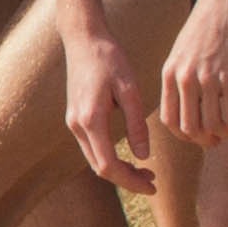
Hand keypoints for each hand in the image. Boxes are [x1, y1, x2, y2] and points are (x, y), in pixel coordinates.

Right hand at [64, 15, 159, 191]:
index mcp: (91, 120)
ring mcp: (73, 122)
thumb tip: (143, 157)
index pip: (108, 165)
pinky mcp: (75, 118)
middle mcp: (77, 125)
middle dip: (126, 180)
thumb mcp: (130, 90)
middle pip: (99, 168)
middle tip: (153, 181)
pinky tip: (129, 155)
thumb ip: (137, 125)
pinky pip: (92, 148)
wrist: (84, 40)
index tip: (154, 186)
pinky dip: (110, 158)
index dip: (131, 181)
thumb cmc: (110, 60)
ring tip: (145, 170)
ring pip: (94, 159)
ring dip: (118, 170)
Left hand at [156, 0, 227, 152]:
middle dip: (204, 140)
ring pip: (211, 125)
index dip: (183, 135)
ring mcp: (207, 77)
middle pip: (189, 127)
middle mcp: (184, 78)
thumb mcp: (182, 52)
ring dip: (224, 134)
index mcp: (170, 74)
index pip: (168, 119)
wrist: (225, 0)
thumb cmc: (207, 26)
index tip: (197, 136)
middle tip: (217, 139)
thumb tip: (187, 102)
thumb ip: (181, 75)